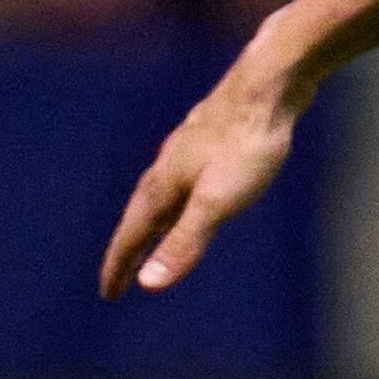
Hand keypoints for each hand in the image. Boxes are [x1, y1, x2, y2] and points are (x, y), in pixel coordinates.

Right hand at [101, 46, 310, 296]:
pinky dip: (178, 199)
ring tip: (151, 240)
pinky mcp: (214, 139)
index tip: (108, 294)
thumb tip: (148, 285)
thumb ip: (184, 242)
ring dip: (152, 222)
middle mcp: (167, 168)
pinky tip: (193, 192)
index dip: (120, 267)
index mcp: (161, 186)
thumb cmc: (246, 144)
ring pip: (162, 196)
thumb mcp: (217, 202)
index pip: (131, 236)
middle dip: (131, 249)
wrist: (271, 85)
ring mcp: (189, 151)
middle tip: (120, 277)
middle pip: (141, 217)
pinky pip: (186, 178)